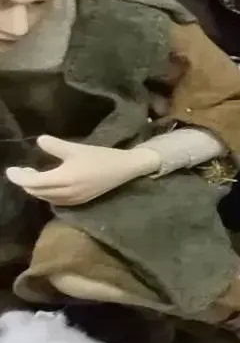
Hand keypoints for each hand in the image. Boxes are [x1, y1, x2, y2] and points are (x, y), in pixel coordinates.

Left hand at [5, 136, 159, 206]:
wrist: (124, 169)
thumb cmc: (101, 157)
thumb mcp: (77, 148)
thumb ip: (55, 146)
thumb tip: (38, 140)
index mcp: (64, 178)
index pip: (33, 181)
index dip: (19, 176)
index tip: (10, 170)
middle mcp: (65, 192)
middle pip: (36, 191)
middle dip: (25, 182)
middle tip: (22, 170)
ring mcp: (72, 199)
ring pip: (44, 197)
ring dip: (35, 189)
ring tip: (33, 176)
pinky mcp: (79, 201)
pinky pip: (54, 201)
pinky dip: (46, 194)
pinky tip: (48, 185)